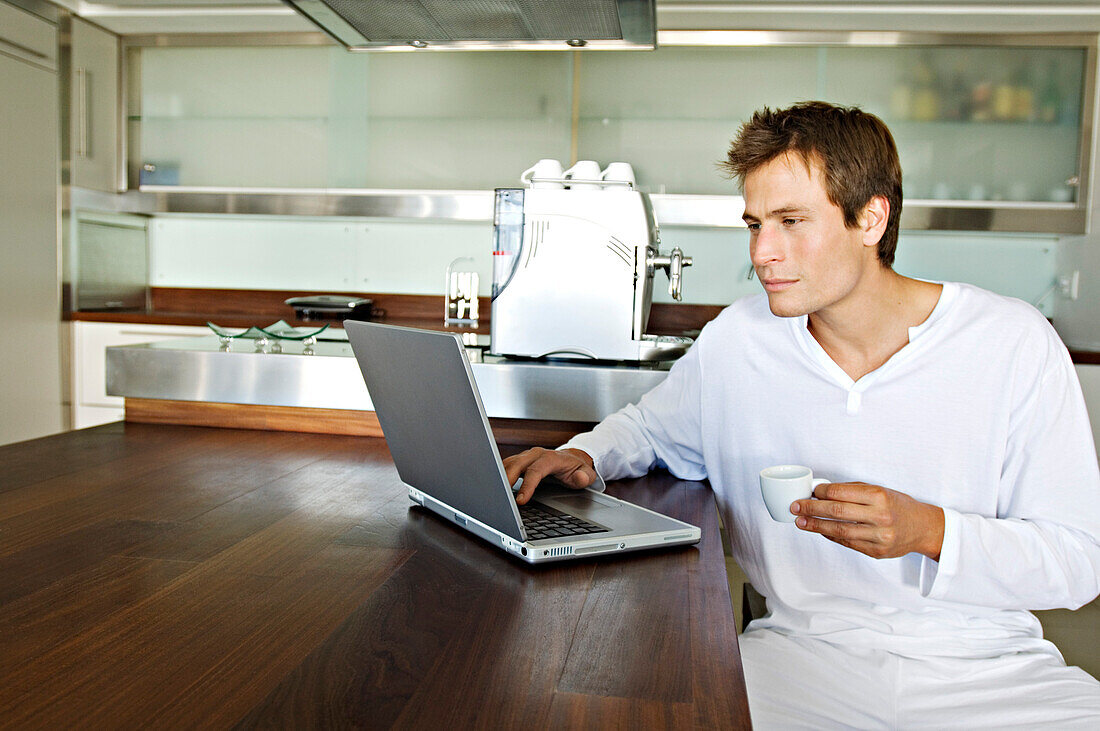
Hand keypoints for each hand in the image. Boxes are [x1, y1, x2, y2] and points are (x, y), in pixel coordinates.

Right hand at [503, 447, 597, 504]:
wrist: (572, 459)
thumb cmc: (576, 469)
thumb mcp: (586, 474)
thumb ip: (584, 477)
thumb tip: (580, 477)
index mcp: (551, 458)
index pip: (536, 471)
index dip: (527, 485)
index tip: (520, 500)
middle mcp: (536, 454)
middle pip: (517, 464)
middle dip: (507, 478)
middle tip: (500, 495)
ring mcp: (526, 456)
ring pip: (509, 463)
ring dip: (500, 476)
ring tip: (493, 492)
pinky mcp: (520, 461)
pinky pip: (506, 465)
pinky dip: (499, 474)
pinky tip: (495, 486)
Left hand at [791, 482, 944, 560]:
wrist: (923, 528)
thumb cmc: (899, 505)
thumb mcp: (880, 490)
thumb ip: (853, 491)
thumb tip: (822, 491)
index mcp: (879, 496)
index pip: (841, 492)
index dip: (821, 492)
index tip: (809, 492)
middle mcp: (880, 516)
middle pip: (836, 512)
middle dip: (811, 509)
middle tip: (795, 506)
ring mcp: (878, 536)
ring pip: (839, 531)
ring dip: (815, 526)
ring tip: (800, 521)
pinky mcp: (876, 551)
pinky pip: (847, 543)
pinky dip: (830, 535)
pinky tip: (819, 530)